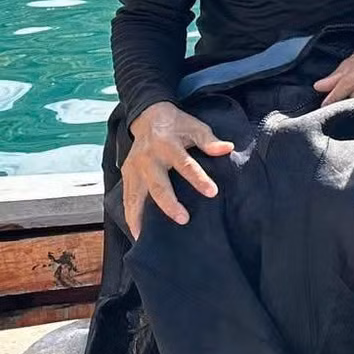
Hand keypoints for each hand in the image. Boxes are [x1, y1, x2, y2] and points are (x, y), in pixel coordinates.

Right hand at [121, 101, 232, 238]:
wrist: (148, 116)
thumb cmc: (177, 125)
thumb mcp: (195, 127)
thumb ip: (209, 140)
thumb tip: (227, 148)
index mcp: (168, 145)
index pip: (185, 165)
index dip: (198, 179)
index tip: (212, 192)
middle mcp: (148, 159)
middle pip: (158, 185)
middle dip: (169, 204)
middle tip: (184, 219)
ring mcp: (134, 168)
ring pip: (136, 195)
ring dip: (140, 217)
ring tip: (145, 237)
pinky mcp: (126, 175)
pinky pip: (127, 198)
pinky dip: (130, 215)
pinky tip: (136, 232)